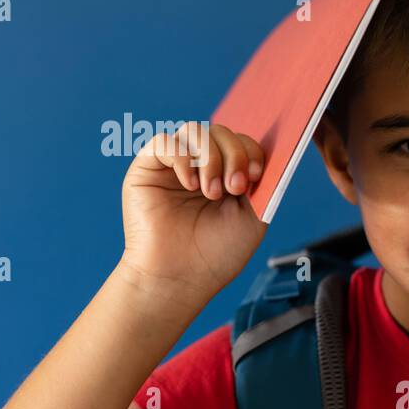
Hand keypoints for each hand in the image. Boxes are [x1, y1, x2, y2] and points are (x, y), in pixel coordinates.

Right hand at [119, 121, 267, 306]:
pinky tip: (189, 184)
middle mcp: (199, 165)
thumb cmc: (214, 254)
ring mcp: (173, 165)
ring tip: (210, 192)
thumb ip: (261, 185)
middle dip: (233, 155)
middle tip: (233, 188)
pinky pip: (163, 141)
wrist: (178, 279)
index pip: (240, 142)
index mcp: (225, 173)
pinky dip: (182, 158)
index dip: (250, 151)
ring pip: (193, 130)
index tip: (255, 175)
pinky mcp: (147, 168)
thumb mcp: (252, 218)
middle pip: (219, 131)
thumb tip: (261, 156)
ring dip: (210, 157)